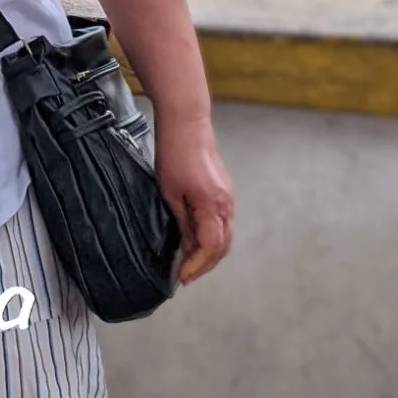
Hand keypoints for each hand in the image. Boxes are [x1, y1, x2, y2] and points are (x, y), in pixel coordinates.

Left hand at [154, 118, 233, 285]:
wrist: (186, 121)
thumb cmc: (173, 152)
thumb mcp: (170, 191)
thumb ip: (182, 222)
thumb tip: (187, 247)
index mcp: (213, 205)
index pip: (210, 248)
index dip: (196, 265)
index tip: (181, 277)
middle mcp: (226, 204)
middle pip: (222, 245)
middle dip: (205, 264)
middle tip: (185, 274)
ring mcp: (228, 196)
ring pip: (225, 235)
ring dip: (210, 252)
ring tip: (190, 261)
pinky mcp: (224, 189)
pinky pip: (223, 221)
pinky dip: (212, 236)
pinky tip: (196, 239)